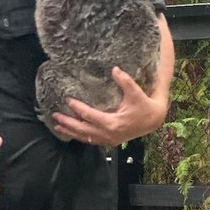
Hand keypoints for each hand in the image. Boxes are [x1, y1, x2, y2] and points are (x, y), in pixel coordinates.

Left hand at [52, 66, 168, 146]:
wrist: (153, 120)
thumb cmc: (144, 105)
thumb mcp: (136, 93)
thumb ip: (125, 81)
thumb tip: (114, 69)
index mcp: (112, 123)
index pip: (89, 116)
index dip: (77, 108)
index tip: (67, 100)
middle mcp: (108, 134)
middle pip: (83, 129)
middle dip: (68, 123)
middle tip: (55, 116)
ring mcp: (109, 140)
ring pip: (86, 137)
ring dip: (71, 132)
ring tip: (58, 126)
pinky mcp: (110, 141)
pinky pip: (92, 140)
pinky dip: (81, 136)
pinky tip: (72, 132)